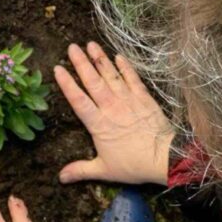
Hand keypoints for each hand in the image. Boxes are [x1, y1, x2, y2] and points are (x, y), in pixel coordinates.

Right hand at [55, 42, 173, 185]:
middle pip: (93, 82)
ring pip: (111, 76)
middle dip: (81, 63)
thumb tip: (60, 177)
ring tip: (90, 44)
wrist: (164, 158)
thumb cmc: (133, 165)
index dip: (67, 84)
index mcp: (98, 125)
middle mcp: (111, 108)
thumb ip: (81, 170)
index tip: (58, 69)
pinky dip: (125, 67)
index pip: (78, 101)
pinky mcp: (144, 99)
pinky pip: (133, 79)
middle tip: (71, 47)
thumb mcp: (104, 171)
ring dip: (100, 59)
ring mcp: (128, 101)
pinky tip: (118, 56)